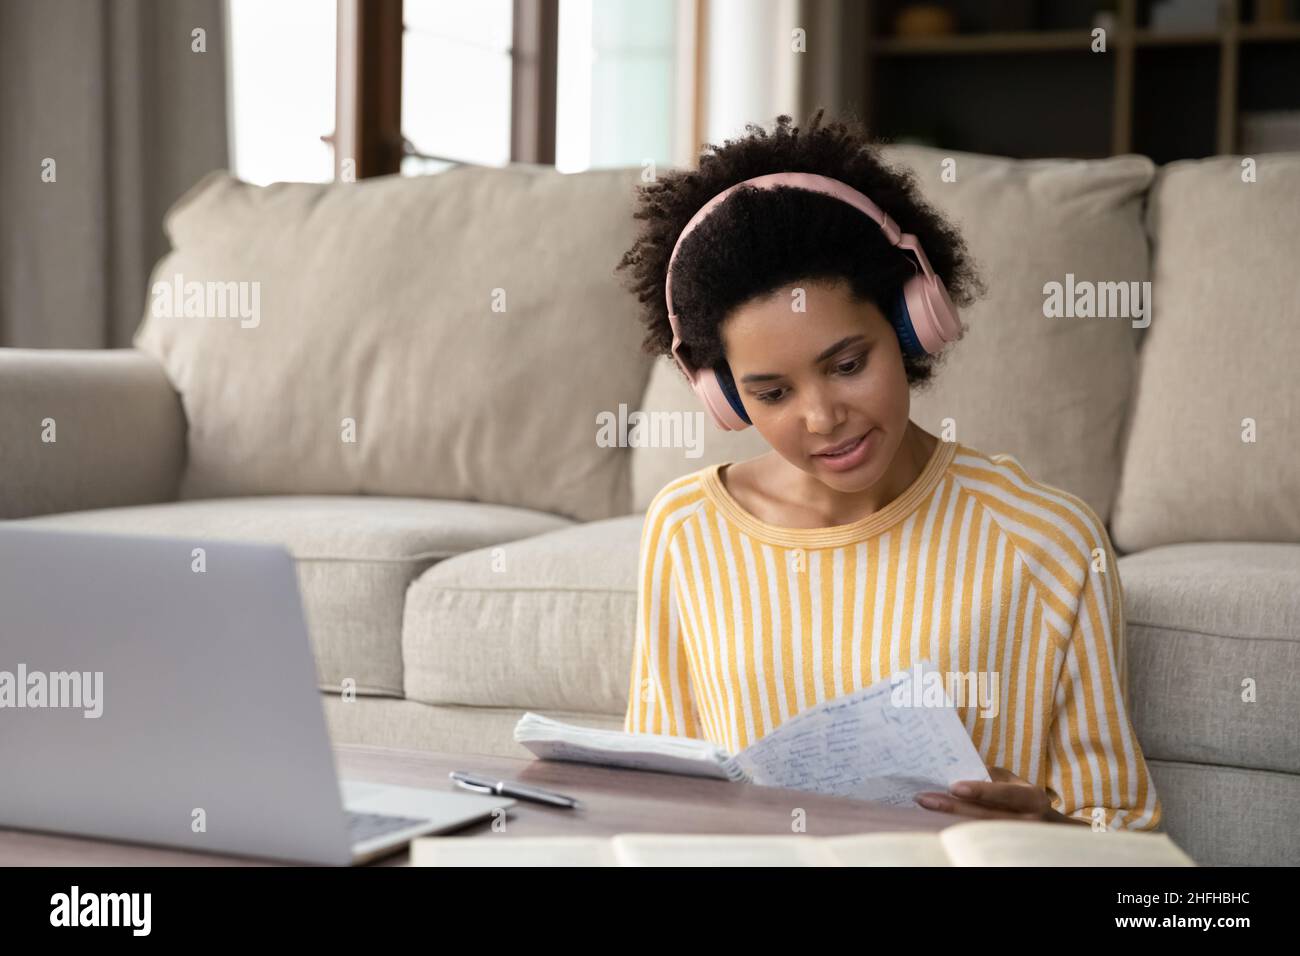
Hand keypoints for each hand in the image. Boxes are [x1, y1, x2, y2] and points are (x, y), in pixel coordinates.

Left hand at [913, 766, 1087, 824]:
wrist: (1051, 831)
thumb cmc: (1024, 798)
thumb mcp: (1015, 782)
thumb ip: (992, 776)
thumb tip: (960, 769)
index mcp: (1032, 798)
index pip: (1005, 794)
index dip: (980, 791)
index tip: (954, 787)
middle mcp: (1028, 821)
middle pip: (985, 816)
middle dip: (952, 807)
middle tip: (924, 798)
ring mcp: (1017, 839)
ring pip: (978, 831)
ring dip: (949, 820)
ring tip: (926, 808)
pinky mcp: (1006, 851)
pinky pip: (978, 841)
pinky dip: (957, 830)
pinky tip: (938, 822)